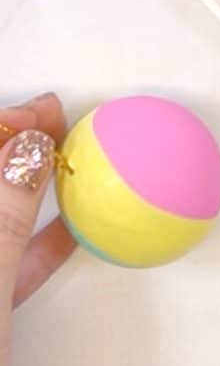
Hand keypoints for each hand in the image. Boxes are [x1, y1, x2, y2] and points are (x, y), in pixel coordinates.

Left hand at [0, 94, 75, 365]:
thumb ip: (5, 212)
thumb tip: (30, 147)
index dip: (5, 122)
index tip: (44, 111)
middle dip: (18, 146)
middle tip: (53, 124)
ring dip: (30, 188)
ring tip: (67, 165)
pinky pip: (8, 254)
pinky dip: (39, 238)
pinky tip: (68, 230)